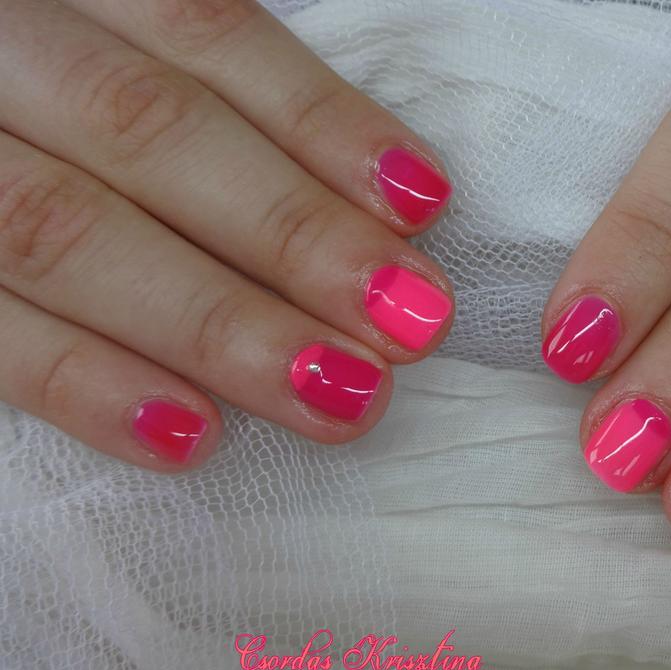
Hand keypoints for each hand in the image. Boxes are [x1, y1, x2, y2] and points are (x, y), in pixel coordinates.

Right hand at [0, 0, 453, 469]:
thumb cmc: (55, 118)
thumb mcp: (113, 61)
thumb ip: (218, 113)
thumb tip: (391, 207)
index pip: (204, 33)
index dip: (320, 122)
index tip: (423, 205)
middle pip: (147, 132)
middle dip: (292, 233)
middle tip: (408, 322)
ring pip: (64, 231)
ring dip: (218, 323)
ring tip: (339, 395)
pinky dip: (86, 385)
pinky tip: (192, 438)